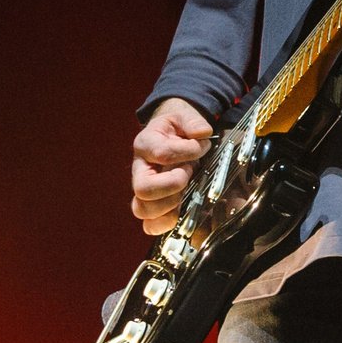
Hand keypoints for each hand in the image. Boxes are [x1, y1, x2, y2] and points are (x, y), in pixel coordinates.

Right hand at [131, 97, 214, 234]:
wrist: (170, 138)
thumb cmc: (176, 130)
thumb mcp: (184, 117)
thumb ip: (194, 122)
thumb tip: (202, 134)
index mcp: (145, 144)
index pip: (161, 153)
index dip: (185, 152)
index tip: (200, 147)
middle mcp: (139, 169)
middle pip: (143, 188)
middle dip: (173, 184)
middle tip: (188, 173)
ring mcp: (142, 189)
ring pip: (142, 209)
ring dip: (169, 205)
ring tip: (184, 191)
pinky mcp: (150, 204)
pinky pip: (148, 225)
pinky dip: (164, 223)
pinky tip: (179, 213)